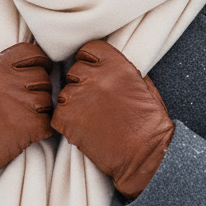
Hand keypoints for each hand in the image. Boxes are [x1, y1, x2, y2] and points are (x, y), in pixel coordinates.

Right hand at [0, 42, 53, 204]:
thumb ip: (5, 70)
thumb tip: (37, 63)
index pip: (32, 52)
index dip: (40, 62)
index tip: (40, 72)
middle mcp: (6, 82)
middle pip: (43, 78)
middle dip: (39, 91)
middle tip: (24, 105)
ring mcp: (18, 103)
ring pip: (48, 101)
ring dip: (40, 112)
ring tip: (21, 121)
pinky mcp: (26, 127)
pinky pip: (48, 124)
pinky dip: (42, 131)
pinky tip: (26, 134)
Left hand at [51, 40, 174, 198]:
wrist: (145, 154)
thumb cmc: (149, 123)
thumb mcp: (142, 85)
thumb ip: (121, 70)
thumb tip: (107, 66)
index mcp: (114, 63)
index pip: (87, 50)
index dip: (90, 63)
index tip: (95, 75)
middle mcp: (94, 76)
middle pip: (74, 71)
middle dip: (82, 85)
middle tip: (95, 103)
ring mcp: (77, 97)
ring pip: (64, 93)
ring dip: (73, 104)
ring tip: (91, 119)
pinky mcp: (66, 119)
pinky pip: (56, 115)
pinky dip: (65, 123)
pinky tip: (83, 130)